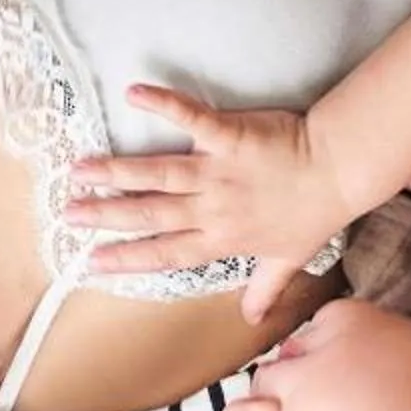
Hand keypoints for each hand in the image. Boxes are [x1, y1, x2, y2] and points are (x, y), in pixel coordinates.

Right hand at [69, 87, 362, 323]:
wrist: (342, 171)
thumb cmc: (316, 214)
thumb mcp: (290, 258)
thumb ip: (266, 287)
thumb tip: (251, 318)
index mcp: (222, 239)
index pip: (166, 254)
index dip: (127, 259)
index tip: (91, 262)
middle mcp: (212, 209)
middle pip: (150, 214)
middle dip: (106, 215)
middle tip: (68, 212)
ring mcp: (219, 172)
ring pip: (157, 174)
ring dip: (116, 171)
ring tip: (79, 168)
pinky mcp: (230, 137)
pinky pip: (193, 120)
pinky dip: (164, 105)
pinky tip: (133, 92)